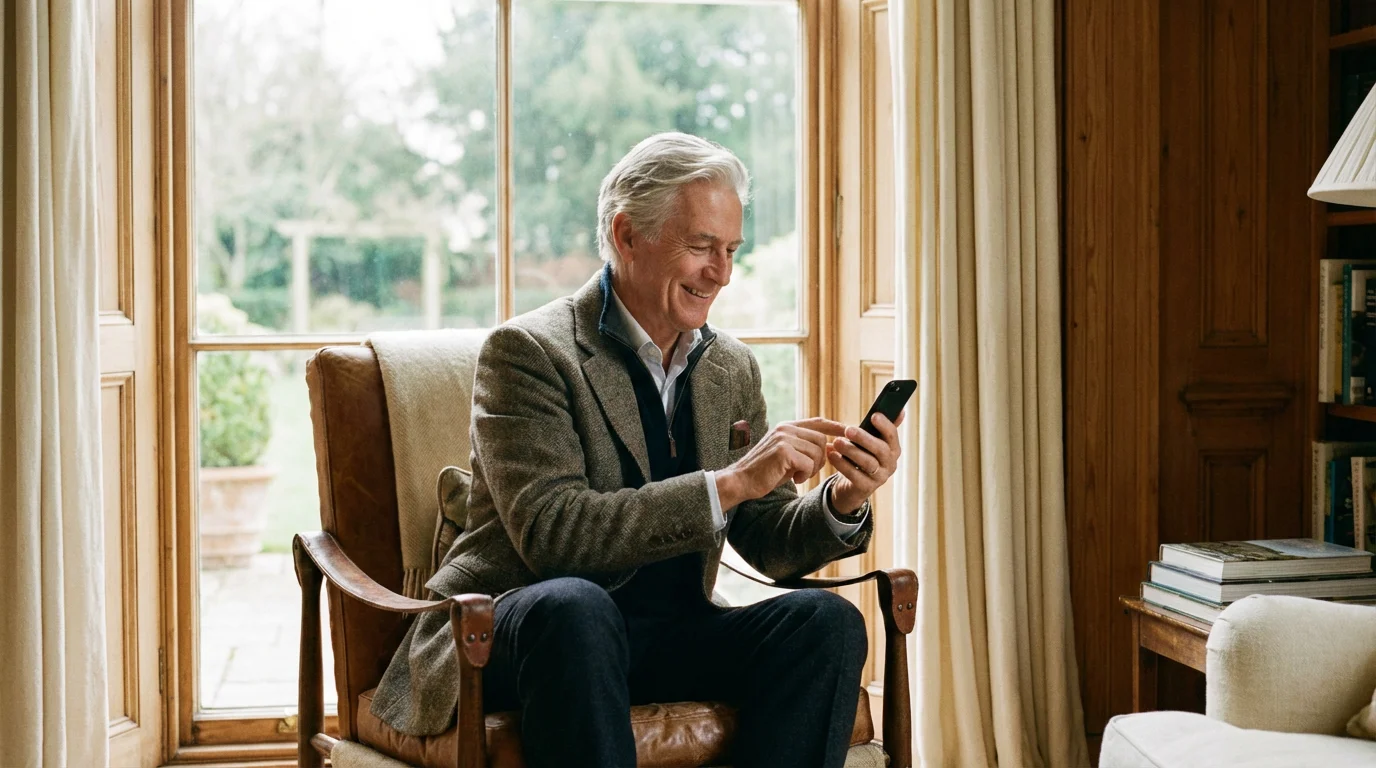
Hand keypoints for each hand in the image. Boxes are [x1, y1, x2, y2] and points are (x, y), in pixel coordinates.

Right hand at [716, 417, 848, 508]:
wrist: (741, 481)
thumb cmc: (765, 472)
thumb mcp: (788, 456)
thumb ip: (806, 448)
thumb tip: (832, 446)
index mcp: (787, 427)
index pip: (818, 421)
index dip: (835, 426)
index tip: (850, 431)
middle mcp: (786, 428)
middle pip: (821, 439)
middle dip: (821, 459)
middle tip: (807, 472)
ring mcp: (784, 438)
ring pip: (817, 452)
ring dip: (812, 468)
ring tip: (798, 475)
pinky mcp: (783, 451)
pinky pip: (808, 463)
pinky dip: (805, 475)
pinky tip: (794, 479)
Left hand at [826, 411, 904, 514]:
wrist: (851, 485)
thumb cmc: (862, 457)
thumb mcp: (870, 442)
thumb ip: (881, 428)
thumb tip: (900, 410)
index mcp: (893, 449)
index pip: (893, 436)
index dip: (885, 425)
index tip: (874, 416)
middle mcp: (890, 464)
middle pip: (881, 450)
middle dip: (864, 438)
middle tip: (848, 430)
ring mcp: (880, 478)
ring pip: (868, 463)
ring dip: (851, 451)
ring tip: (836, 442)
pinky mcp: (866, 488)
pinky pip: (855, 476)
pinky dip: (842, 464)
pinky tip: (831, 454)